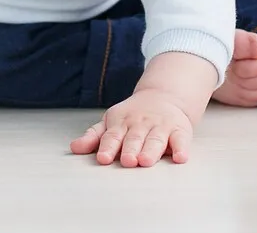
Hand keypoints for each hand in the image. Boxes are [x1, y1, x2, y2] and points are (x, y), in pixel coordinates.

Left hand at [70, 88, 191, 166]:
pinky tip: (180, 157)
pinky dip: (181, 149)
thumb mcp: (111, 121)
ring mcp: (161, 126)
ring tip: (146, 161)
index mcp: (122, 123)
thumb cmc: (133, 116)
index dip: (108, 147)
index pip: (113, 136)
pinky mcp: (179, 130)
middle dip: (130, 149)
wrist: (165, 95)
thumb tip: (74, 148)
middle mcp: (141, 124)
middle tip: (127, 161)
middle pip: (135, 138)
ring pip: (156, 139)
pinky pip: (181, 139)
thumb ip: (94, 136)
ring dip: (151, 150)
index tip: (103, 158)